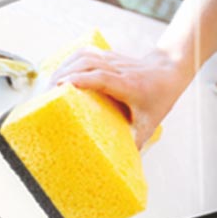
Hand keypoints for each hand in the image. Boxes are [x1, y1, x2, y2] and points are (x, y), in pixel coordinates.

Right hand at [50, 47, 188, 149]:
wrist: (169, 70)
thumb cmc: (159, 97)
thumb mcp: (151, 122)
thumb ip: (136, 141)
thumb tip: (123, 164)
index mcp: (130, 85)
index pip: (103, 77)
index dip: (82, 79)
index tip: (62, 86)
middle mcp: (120, 70)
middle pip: (88, 64)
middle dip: (64, 74)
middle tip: (47, 92)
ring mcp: (113, 59)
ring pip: (85, 56)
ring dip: (64, 66)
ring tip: (49, 84)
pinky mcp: (108, 56)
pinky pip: (85, 53)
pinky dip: (69, 60)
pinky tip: (60, 71)